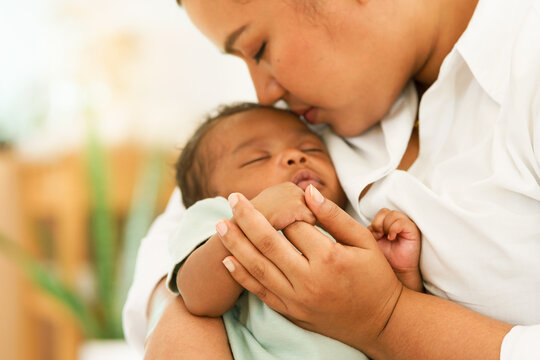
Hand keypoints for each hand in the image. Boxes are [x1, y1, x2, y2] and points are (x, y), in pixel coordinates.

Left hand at [216, 185, 402, 356]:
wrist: (380, 322)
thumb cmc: (375, 278)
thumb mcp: (365, 241)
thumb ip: (335, 216)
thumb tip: (308, 191)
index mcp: (329, 258)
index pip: (295, 226)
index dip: (286, 209)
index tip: (278, 196)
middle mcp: (309, 279)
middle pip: (268, 243)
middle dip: (247, 218)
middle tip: (232, 198)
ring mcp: (297, 299)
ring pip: (258, 267)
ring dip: (236, 244)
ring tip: (220, 224)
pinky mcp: (291, 312)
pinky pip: (260, 292)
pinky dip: (241, 276)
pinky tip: (227, 259)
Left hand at [368, 208, 420, 278]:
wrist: (396, 271)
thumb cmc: (385, 258)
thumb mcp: (371, 242)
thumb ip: (368, 231)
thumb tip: (359, 224)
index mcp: (386, 224)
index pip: (379, 213)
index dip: (374, 223)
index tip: (375, 236)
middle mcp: (396, 223)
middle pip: (384, 211)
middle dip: (378, 224)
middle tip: (380, 236)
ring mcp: (405, 225)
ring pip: (392, 214)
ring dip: (387, 226)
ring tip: (388, 238)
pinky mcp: (412, 230)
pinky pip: (401, 222)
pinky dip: (394, 229)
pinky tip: (392, 238)